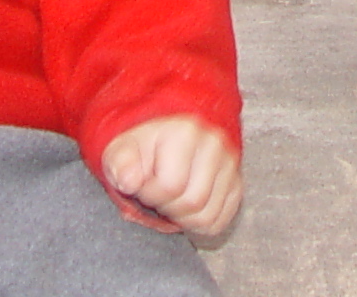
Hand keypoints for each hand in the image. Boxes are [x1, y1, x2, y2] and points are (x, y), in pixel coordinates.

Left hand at [101, 114, 241, 241]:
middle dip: (167, 207)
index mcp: (186, 132)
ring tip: (172, 200)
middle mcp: (215, 144)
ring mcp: (230, 164)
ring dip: (183, 218)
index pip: (171, 185)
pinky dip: (200, 223)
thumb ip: (120, 164)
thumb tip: (129, 182)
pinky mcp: (237, 183)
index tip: (143, 185)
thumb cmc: (142, 149)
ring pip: (207, 216)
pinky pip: (220, 221)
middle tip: (158, 195)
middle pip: (193, 202)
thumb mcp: (121, 150)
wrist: (166, 141)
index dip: (150, 194)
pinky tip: (186, 207)